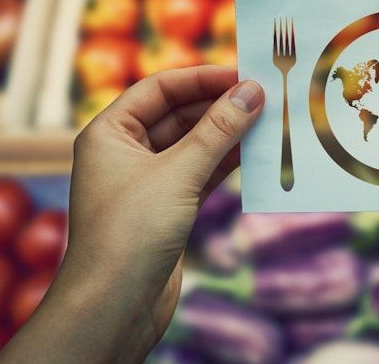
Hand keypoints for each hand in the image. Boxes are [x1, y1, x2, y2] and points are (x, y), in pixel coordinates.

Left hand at [0, 66, 263, 363]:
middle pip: (179, 114)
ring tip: (269, 122)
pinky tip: (257, 155)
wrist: (113, 306)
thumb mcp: (179, 172)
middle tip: (265, 97)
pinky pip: (201, 173)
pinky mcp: (167, 208)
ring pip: (194, 145)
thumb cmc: (130, 233)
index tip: (244, 73)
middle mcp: (124, 152)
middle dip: (220, 106)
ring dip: (228, 135)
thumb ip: (218, 130)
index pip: (159, 88)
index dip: (202, 78)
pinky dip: (227, 163)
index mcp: (109, 133)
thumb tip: (252, 91)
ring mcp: (146, 182)